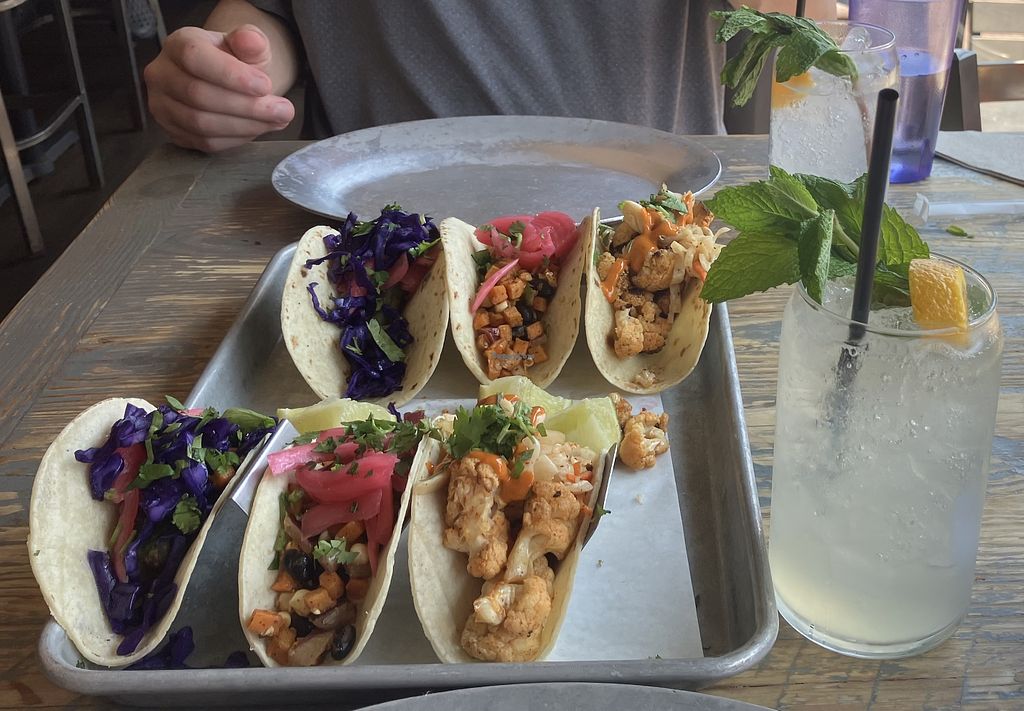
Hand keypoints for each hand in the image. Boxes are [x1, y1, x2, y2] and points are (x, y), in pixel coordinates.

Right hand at [143, 24, 295, 151]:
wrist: (228, 82)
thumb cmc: (236, 61)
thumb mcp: (248, 46)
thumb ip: (251, 41)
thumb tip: (251, 40)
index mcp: (177, 44)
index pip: (194, 58)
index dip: (231, 75)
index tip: (265, 86)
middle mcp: (162, 74)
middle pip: (198, 95)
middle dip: (246, 106)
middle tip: (283, 110)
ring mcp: (163, 106)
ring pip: (201, 123)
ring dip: (245, 126)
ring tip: (277, 120)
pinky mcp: (174, 132)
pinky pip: (205, 142)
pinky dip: (236, 139)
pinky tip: (258, 129)